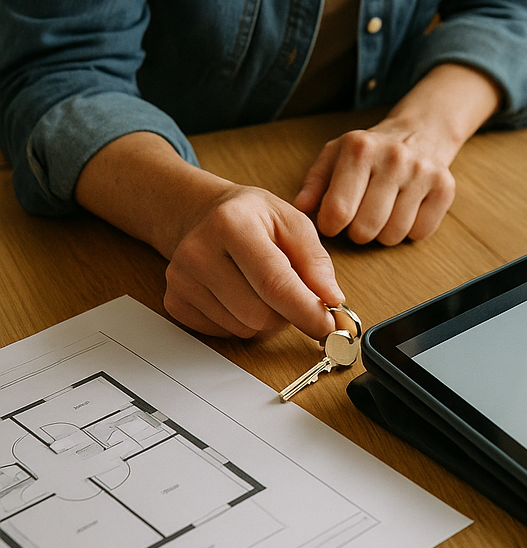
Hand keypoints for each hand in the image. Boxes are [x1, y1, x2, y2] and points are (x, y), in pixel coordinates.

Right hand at [74, 133, 343, 340]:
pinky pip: (223, 334)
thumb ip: (316, 262)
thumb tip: (331, 301)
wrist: (203, 214)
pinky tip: (239, 295)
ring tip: (262, 288)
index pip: (274, 282)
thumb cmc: (252, 218)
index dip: (307, 311)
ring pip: (243, 329)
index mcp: (231, 223)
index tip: (330, 326)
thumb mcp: (292, 221)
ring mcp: (180, 279)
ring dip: (265, 319)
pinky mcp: (174, 302)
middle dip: (287, 313)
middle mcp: (198, 251)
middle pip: (259, 315)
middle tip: (293, 293)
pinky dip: (241, 323)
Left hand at [295, 120, 456, 243]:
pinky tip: (406, 210)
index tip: (333, 221)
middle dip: (357, 232)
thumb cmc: (369, 151)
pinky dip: (410, 230)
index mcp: (359, 148)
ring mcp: (422, 172)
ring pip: (393, 235)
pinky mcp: (445, 187)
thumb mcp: (334, 155)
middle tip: (360, 217)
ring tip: (382, 212)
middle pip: (365, 229)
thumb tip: (301, 209)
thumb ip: (314, 182)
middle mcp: (393, 157)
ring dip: (383, 233)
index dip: (330, 226)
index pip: (337, 211)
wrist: (418, 132)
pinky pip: (420, 233)